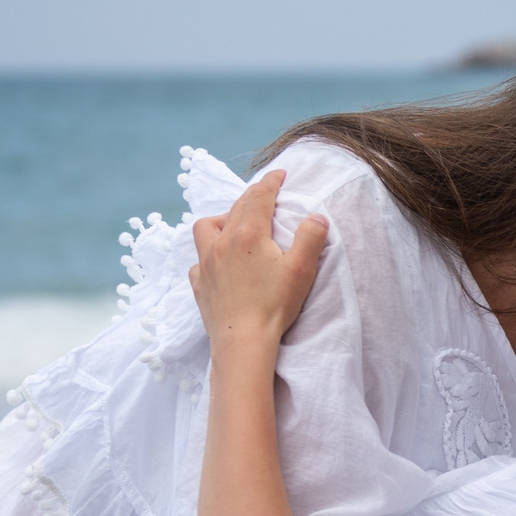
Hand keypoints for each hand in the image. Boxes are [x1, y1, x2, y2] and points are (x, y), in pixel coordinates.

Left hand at [188, 170, 328, 349]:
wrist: (243, 341)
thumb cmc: (274, 305)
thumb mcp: (301, 269)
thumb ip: (310, 237)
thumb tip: (317, 216)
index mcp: (248, 234)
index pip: (259, 196)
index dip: (271, 181)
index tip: (279, 173)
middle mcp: (223, 242)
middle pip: (235, 208)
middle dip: (251, 196)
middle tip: (265, 195)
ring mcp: (206, 263)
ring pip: (205, 227)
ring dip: (220, 219)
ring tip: (232, 225)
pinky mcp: (199, 285)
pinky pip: (198, 261)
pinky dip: (207, 255)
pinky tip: (216, 263)